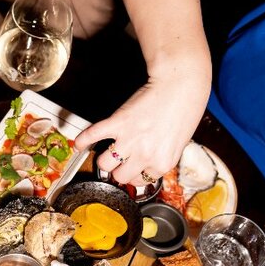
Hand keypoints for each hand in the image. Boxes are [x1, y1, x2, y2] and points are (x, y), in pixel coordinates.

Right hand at [74, 69, 208, 185]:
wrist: (180, 84)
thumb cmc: (185, 109)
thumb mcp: (178, 143)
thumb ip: (161, 156)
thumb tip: (145, 164)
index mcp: (162, 163)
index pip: (139, 181)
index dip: (135, 173)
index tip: (133, 168)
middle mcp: (144, 155)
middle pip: (120, 177)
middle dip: (118, 170)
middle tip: (120, 161)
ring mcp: (129, 140)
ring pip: (104, 164)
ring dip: (105, 159)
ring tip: (107, 152)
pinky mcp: (117, 123)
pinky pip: (92, 136)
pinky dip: (82, 141)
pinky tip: (79, 144)